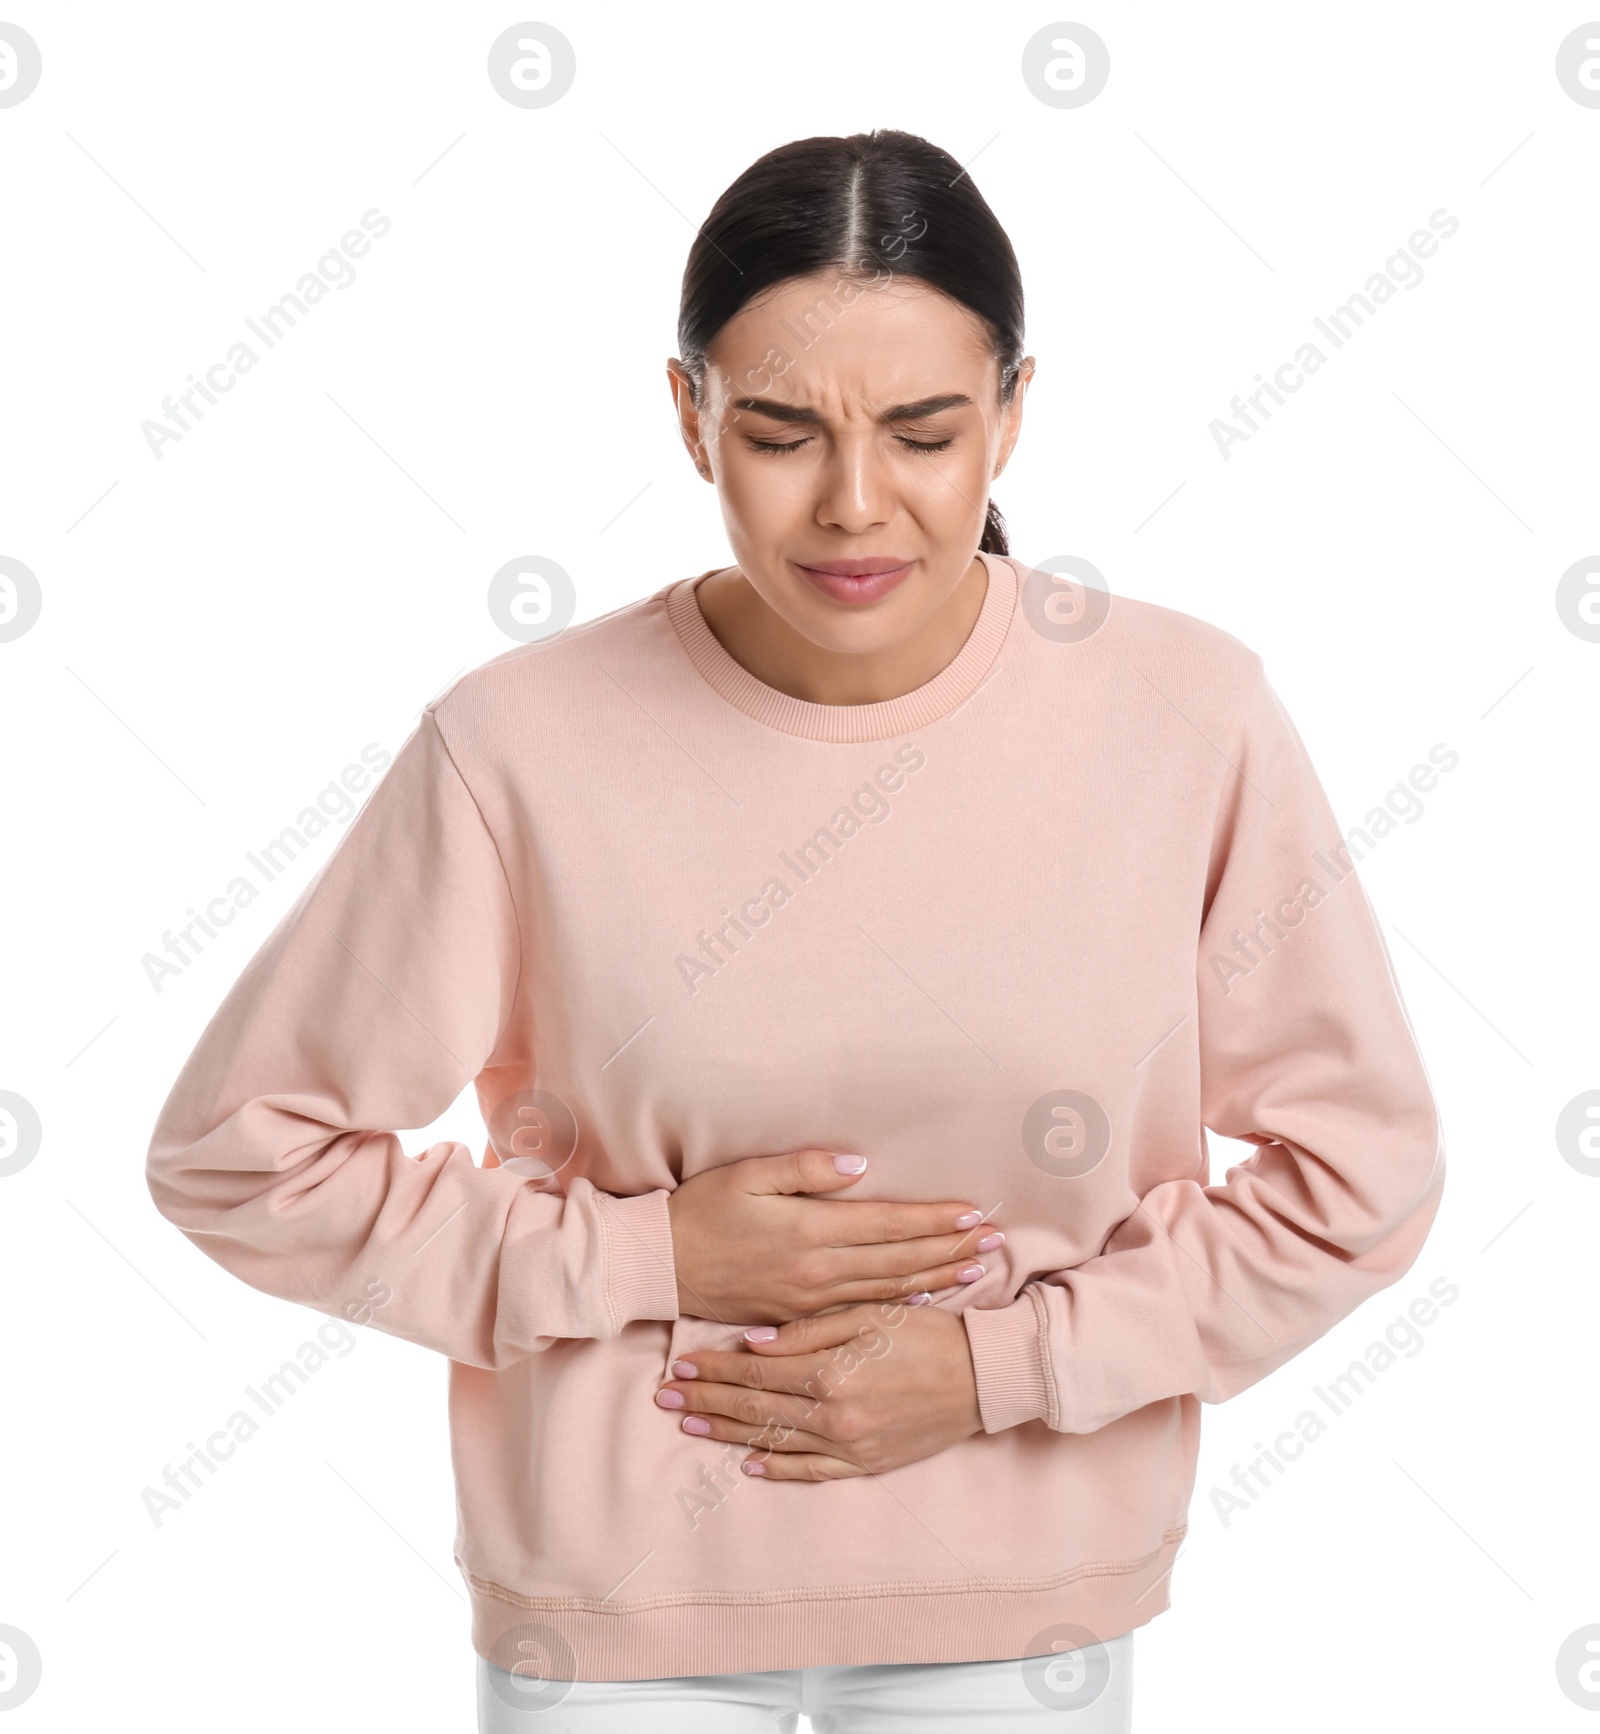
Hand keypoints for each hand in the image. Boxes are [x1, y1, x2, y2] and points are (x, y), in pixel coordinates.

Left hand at [654, 1300, 983, 1478]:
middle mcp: (833, 1415)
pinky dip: (777, 1468)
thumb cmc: (928, 1332)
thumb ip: (808, 1330)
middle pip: (754, 1410)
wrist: (982, 1377)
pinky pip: (810, 1471)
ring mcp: (849, 1445)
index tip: (681, 1365)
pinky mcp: (866, 1463)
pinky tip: (748, 1463)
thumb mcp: (869, 1314)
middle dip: (706, 1402)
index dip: (714, 1370)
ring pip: (773, 1441)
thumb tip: (753, 1343)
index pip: (755, 1374)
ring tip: (689, 1426)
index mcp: (831, 1372)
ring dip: (727, 1433)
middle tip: (666, 1398)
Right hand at [666, 1149, 1000, 1324]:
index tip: (973, 1214)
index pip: (888, 1226)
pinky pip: (862, 1313)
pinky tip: (925, 1299)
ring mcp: (810, 1302)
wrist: (660, 1267)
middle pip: (899, 1263)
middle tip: (995, 1242)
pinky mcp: (799, 1320)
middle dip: (950, 1251)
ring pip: (888, 1292)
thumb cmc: (701, 1212)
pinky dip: (900, 1304)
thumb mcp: (748, 1176)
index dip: (934, 1222)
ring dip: (936, 1279)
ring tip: (976, 1269)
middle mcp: (818, 1272)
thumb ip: (806, 1168)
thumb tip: (859, 1166)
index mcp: (809, 1232)